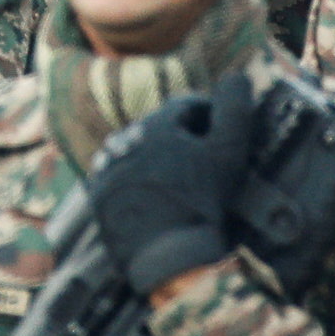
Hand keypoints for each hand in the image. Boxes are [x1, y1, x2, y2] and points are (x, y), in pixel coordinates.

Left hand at [80, 77, 257, 295]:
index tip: (224, 138)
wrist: (169, 259)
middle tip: (204, 164)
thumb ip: (234, 109)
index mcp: (156, 124)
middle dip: (182, 139)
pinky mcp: (97, 198)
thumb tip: (237, 76)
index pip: (188, 108)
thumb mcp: (228, 152)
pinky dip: (137, 183)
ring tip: (180, 182)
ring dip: (157, 159)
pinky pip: (119, 179)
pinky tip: (156, 198)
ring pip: (138, 153)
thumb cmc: (203, 203)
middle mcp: (124, 140)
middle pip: (160, 129)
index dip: (211, 119)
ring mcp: (107, 170)